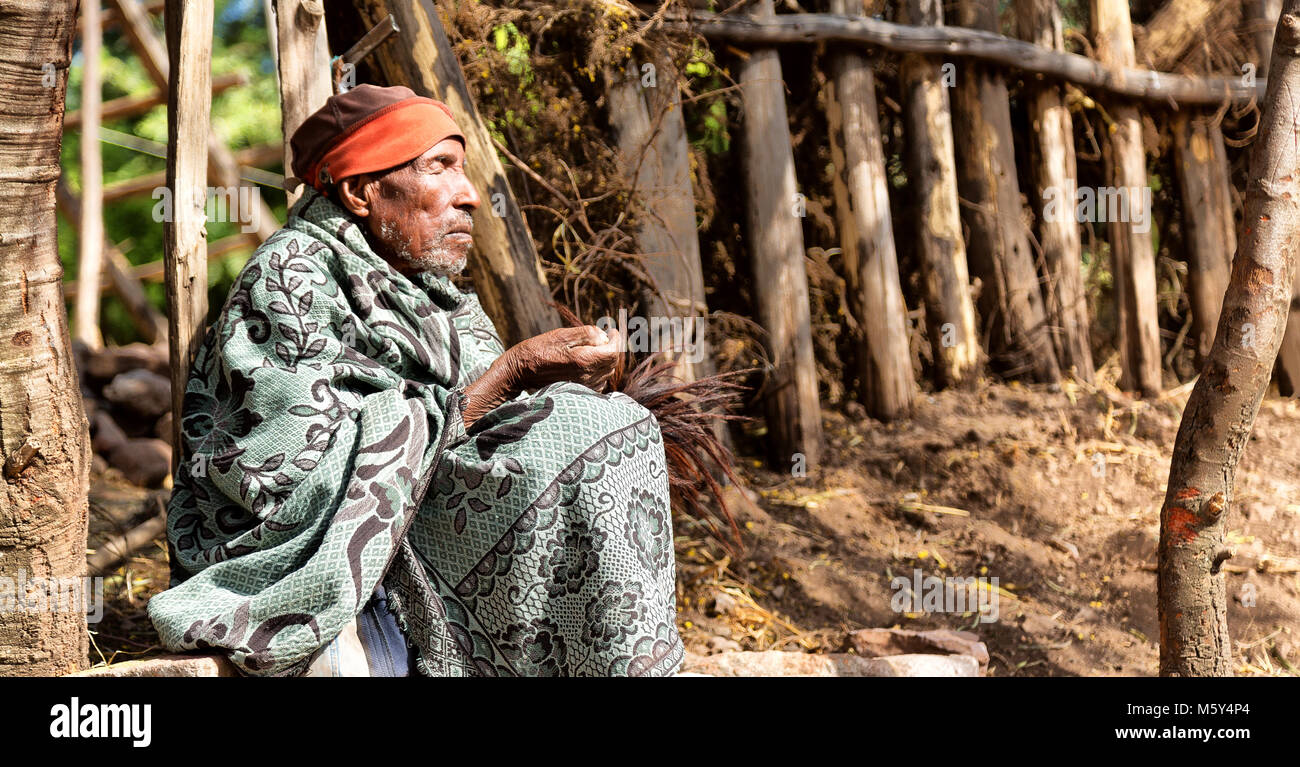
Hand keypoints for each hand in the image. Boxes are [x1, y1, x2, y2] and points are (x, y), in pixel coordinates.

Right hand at [500, 325, 619, 391]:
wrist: (520, 372)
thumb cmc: (538, 350)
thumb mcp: (560, 335)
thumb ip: (585, 334)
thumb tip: (604, 335)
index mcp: (584, 361)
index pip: (613, 352)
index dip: (617, 339)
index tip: (613, 330)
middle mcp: (587, 377)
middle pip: (612, 362)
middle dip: (612, 347)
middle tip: (606, 336)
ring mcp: (583, 386)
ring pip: (607, 372)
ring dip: (606, 359)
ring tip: (596, 347)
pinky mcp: (579, 391)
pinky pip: (599, 381)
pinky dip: (599, 370)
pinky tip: (589, 362)